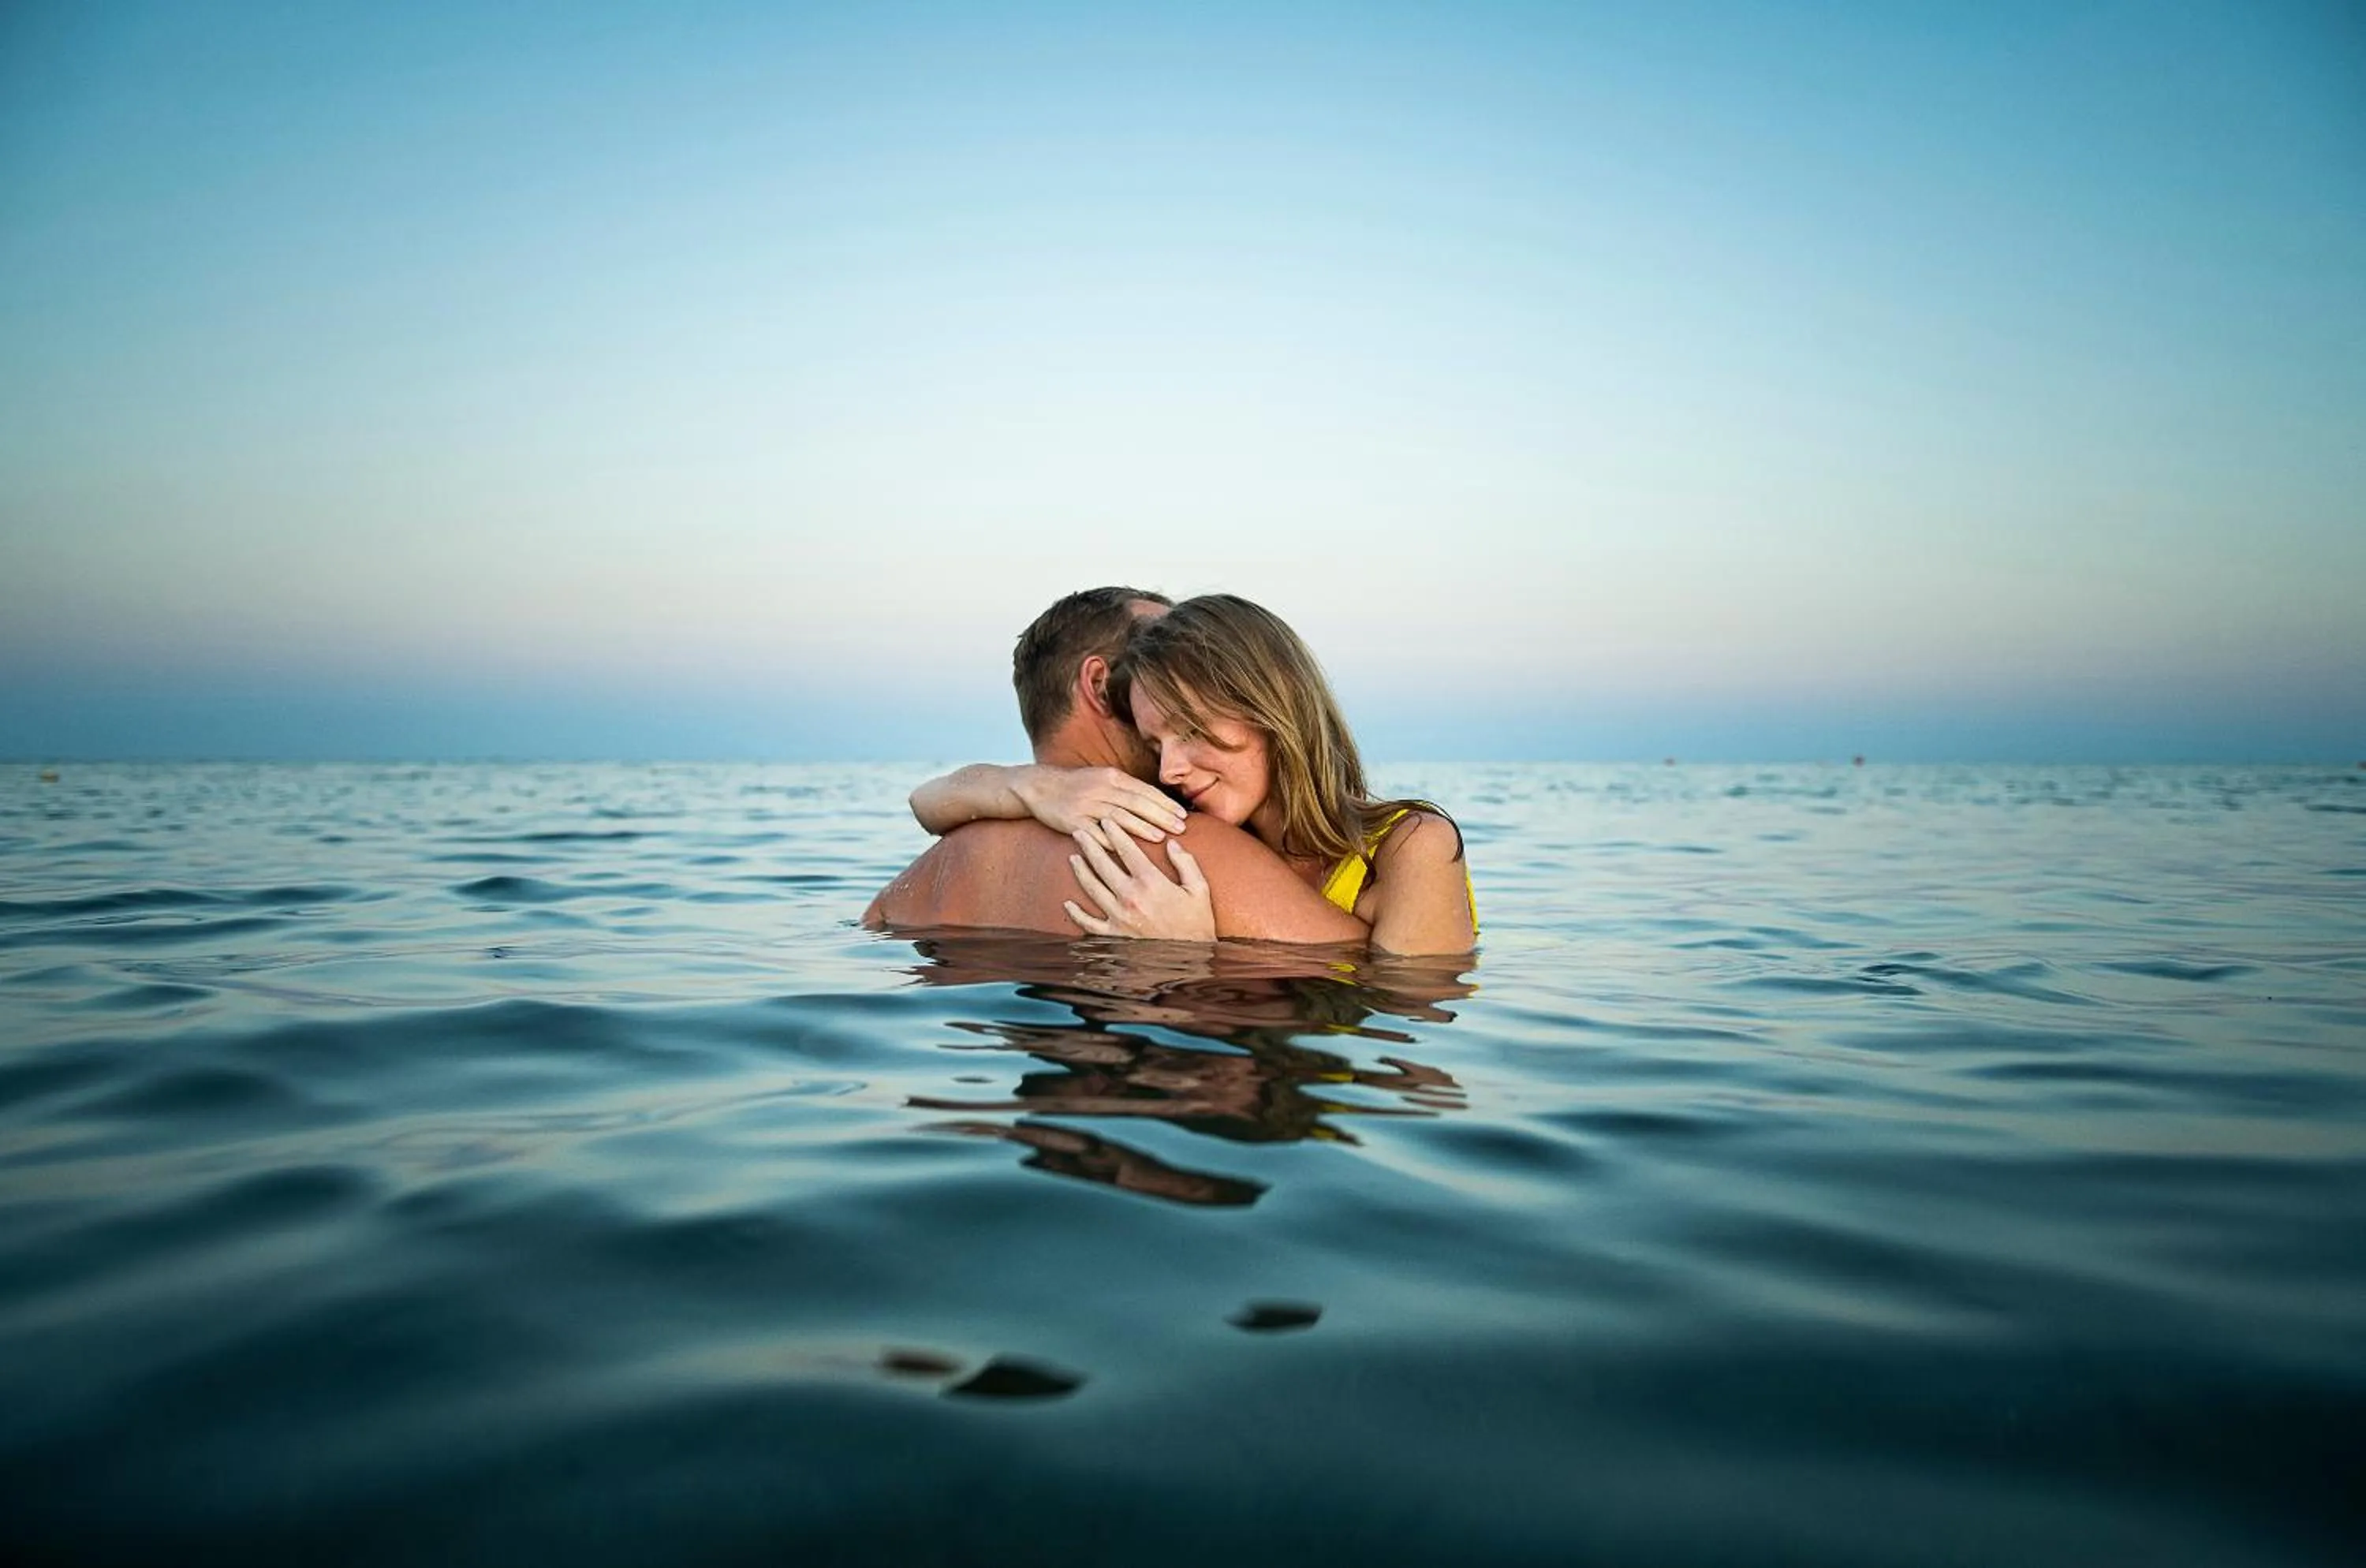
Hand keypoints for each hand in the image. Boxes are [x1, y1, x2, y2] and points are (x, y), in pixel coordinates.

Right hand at [1017, 766, 1186, 843]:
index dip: (1165, 803)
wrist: (1040, 786)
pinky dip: (1111, 842)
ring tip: (1160, 837)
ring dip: (1141, 828)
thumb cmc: (1077, 785)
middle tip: (1180, 828)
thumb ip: (1127, 789)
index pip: (1144, 790)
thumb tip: (1157, 802)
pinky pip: (1095, 834)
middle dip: (1160, 816)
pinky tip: (1126, 851)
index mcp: (1112, 777)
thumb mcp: (1103, 778)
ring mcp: (1086, 805)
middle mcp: (1101, 789)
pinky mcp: (1073, 821)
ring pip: (1118, 818)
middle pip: (1136, 803)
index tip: (1182, 814)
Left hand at [1063, 817, 1214, 940]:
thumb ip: (1185, 863)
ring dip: (1080, 870)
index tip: (1106, 821)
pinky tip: (1067, 904)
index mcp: (1150, 882)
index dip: (1115, 832)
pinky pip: (1089, 923)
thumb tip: (1172, 842)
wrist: (1191, 958)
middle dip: (1089, 845)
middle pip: (1102, 864)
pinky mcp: (1114, 935)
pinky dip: (1076, 914)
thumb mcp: (1199, 889)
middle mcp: (1130, 897)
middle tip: (1079, 832)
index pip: (1127, 850)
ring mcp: (1119, 917)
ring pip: (1091, 888)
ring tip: (1073, 857)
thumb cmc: (1197, 924)